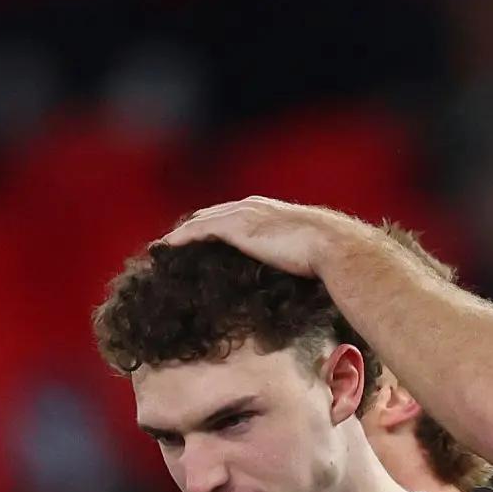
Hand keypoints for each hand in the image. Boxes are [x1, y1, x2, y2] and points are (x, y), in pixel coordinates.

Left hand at [162, 197, 358, 277]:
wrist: (332, 247)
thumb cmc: (327, 259)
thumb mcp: (304, 258)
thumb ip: (291, 261)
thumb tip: (294, 284)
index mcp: (267, 212)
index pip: (230, 218)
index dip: (211, 229)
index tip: (196, 245)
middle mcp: (251, 207)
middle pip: (209, 216)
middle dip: (190, 230)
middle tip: (170, 249)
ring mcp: (241, 214)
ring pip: (198, 221)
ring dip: (179, 235)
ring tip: (160, 251)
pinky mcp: (234, 226)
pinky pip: (196, 231)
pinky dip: (178, 239)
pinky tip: (162, 250)